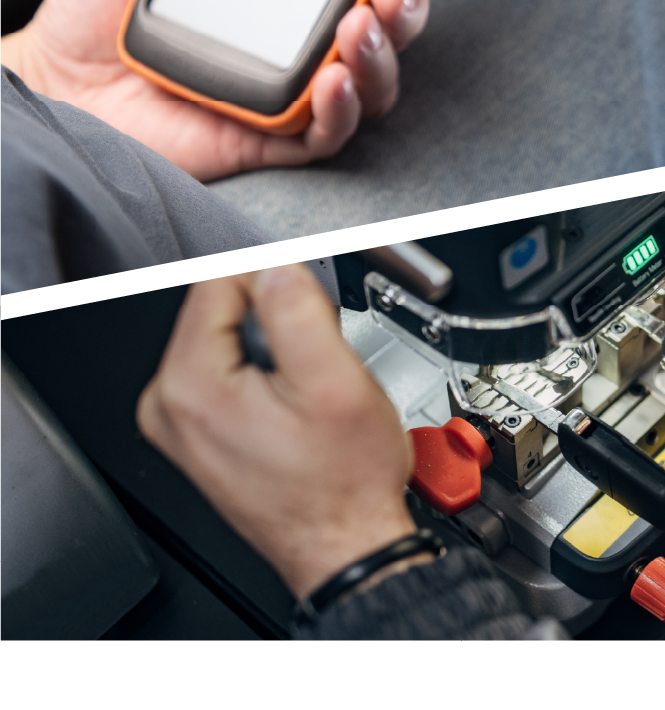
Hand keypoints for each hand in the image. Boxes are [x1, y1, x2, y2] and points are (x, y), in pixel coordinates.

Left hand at [0, 0, 467, 181]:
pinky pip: (333, 130)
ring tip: (362, 20)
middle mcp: (305, 34)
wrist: (57, 87)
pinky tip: (332, 78)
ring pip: (377, 73)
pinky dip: (344, 105)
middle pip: (389, 16)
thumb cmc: (102, 18)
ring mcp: (298, 85)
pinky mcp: (278, 135)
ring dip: (384, 46)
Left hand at [137, 265, 417, 598]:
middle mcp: (169, 405)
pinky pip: (229, 371)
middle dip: (276, 318)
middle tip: (319, 356)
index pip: (218, 282)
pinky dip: (268, 374)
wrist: (346, 546)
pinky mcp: (199, 432)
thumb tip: (277, 269)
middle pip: (220, 309)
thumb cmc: (343, 484)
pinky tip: (298, 405)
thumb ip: (300, 312)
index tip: (313, 306)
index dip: (276, 281)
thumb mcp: (336, 382)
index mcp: (189, 386)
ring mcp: (180, 422)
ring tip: (311, 387)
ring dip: (275, 346)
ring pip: (228, 339)